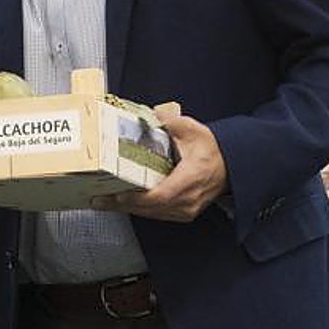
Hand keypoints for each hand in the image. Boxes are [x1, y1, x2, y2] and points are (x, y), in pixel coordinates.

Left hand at [90, 111, 226, 221]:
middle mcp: (188, 199)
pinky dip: (139, 209)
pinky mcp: (183, 212)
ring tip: (102, 202)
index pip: (161, 195)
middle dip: (122, 205)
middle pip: (151, 209)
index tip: (116, 194)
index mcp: (190, 179)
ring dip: (127, 209)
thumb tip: (149, 113)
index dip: (137, 198)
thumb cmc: (212, 149)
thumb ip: (169, 121)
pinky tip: (122, 204)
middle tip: (97, 199)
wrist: (231, 165)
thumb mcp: (192, 129)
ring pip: (152, 214)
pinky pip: (157, 214)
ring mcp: (186, 209)